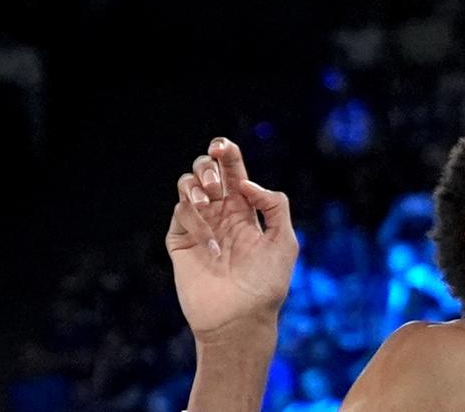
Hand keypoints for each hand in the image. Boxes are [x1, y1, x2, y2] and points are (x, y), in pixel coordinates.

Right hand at [166, 138, 295, 344]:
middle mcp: (220, 214)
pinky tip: (212, 244)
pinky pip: (180, 216)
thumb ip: (274, 206)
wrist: (241, 318)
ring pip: (187, 188)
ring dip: (195, 186)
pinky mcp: (180, 243)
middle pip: (206, 174)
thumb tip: (247, 184)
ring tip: (209, 199)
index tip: (223, 145)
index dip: (228, 156)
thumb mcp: (284, 241)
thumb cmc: (267, 284)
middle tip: (216, 180)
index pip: (234, 174)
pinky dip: (195, 221)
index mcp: (246, 211)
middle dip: (208, 166)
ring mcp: (199, 227)